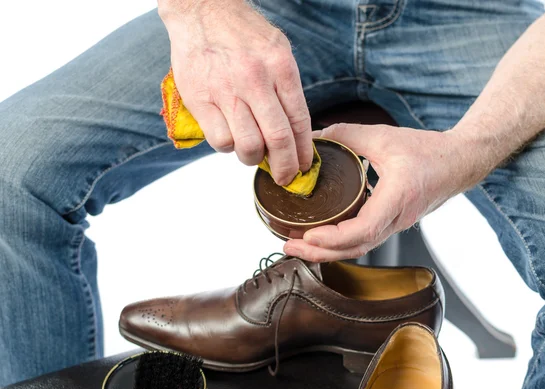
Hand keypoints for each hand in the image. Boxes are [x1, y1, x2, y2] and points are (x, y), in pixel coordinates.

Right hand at [159, 0, 312, 184]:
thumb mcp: (277, 50)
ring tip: (253, 154)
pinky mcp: (200, 100)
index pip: (299, 121)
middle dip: (285, 167)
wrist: (202, 10)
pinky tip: (231, 136)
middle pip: (278, 139)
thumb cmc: (242, 33)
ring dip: (254, 159)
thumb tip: (294, 131)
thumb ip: (287, 87)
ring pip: (248, 145)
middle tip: (285, 177)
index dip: (304, 151)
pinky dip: (228, 147)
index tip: (304, 166)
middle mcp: (256, 80)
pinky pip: (220, 140)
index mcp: (281, 67)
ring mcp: (226, 91)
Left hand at [283, 123, 483, 261]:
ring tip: (297, 245)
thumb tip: (314, 138)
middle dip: (319, 253)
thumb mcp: (383, 136)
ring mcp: (394, 225)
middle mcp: (396, 218)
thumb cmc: (428, 151)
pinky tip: (320, 236)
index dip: (333, 238)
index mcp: (397, 197)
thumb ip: (346, 135)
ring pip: (358, 248)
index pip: (363, 230)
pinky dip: (339, 243)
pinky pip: (363, 240)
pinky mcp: (391, 223)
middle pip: (355, 248)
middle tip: (289, 246)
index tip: (308, 235)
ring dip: (327, 251)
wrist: (459, 162)